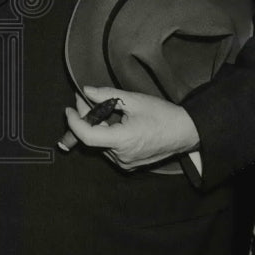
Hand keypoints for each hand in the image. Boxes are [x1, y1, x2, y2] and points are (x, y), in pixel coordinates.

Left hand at [57, 85, 199, 170]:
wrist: (186, 132)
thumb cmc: (163, 115)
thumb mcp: (134, 100)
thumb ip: (107, 95)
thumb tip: (86, 91)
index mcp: (123, 141)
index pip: (87, 136)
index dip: (74, 122)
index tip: (68, 109)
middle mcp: (121, 157)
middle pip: (92, 138)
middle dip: (85, 118)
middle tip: (83, 99)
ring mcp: (125, 163)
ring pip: (100, 144)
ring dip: (95, 126)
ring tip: (98, 107)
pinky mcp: (129, 164)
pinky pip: (109, 149)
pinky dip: (105, 134)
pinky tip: (109, 121)